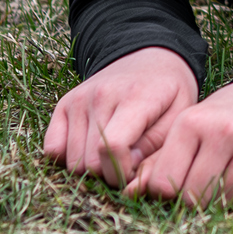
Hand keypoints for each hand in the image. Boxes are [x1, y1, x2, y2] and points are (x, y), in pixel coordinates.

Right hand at [42, 47, 198, 188]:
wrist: (149, 59)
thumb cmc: (168, 94)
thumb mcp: (180, 116)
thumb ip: (158, 148)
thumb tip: (129, 175)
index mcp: (135, 97)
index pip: (113, 147)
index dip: (122, 172)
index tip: (135, 173)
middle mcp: (100, 95)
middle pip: (90, 161)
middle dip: (108, 174)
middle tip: (127, 165)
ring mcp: (78, 99)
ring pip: (72, 161)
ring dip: (91, 168)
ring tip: (113, 154)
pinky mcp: (64, 105)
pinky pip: (52, 149)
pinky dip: (68, 158)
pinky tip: (91, 150)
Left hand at [130, 71, 232, 204]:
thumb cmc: (218, 120)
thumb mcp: (186, 132)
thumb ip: (157, 163)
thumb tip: (129, 193)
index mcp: (191, 122)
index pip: (164, 185)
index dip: (168, 193)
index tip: (178, 182)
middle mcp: (223, 129)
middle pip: (194, 197)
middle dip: (196, 199)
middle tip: (205, 182)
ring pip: (225, 202)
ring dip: (224, 199)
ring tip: (229, 174)